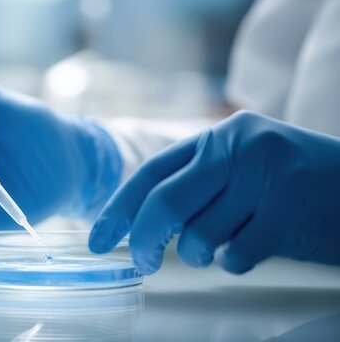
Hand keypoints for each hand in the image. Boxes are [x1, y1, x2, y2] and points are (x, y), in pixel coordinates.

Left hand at [89, 111, 339, 274]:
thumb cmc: (301, 185)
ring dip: (202, 254)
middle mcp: (240, 148)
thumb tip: (140, 224)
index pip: (153, 172)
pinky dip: (236, 263)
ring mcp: (266, 177)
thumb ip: (200, 184)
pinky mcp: (289, 211)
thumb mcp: (249, 166)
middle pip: (165, 203)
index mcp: (223, 136)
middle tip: (142, 262)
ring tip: (224, 245)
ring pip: (200, 235)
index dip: (119, 208)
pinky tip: (255, 249)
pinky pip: (235, 255)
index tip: (97, 238)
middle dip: (144, 240)